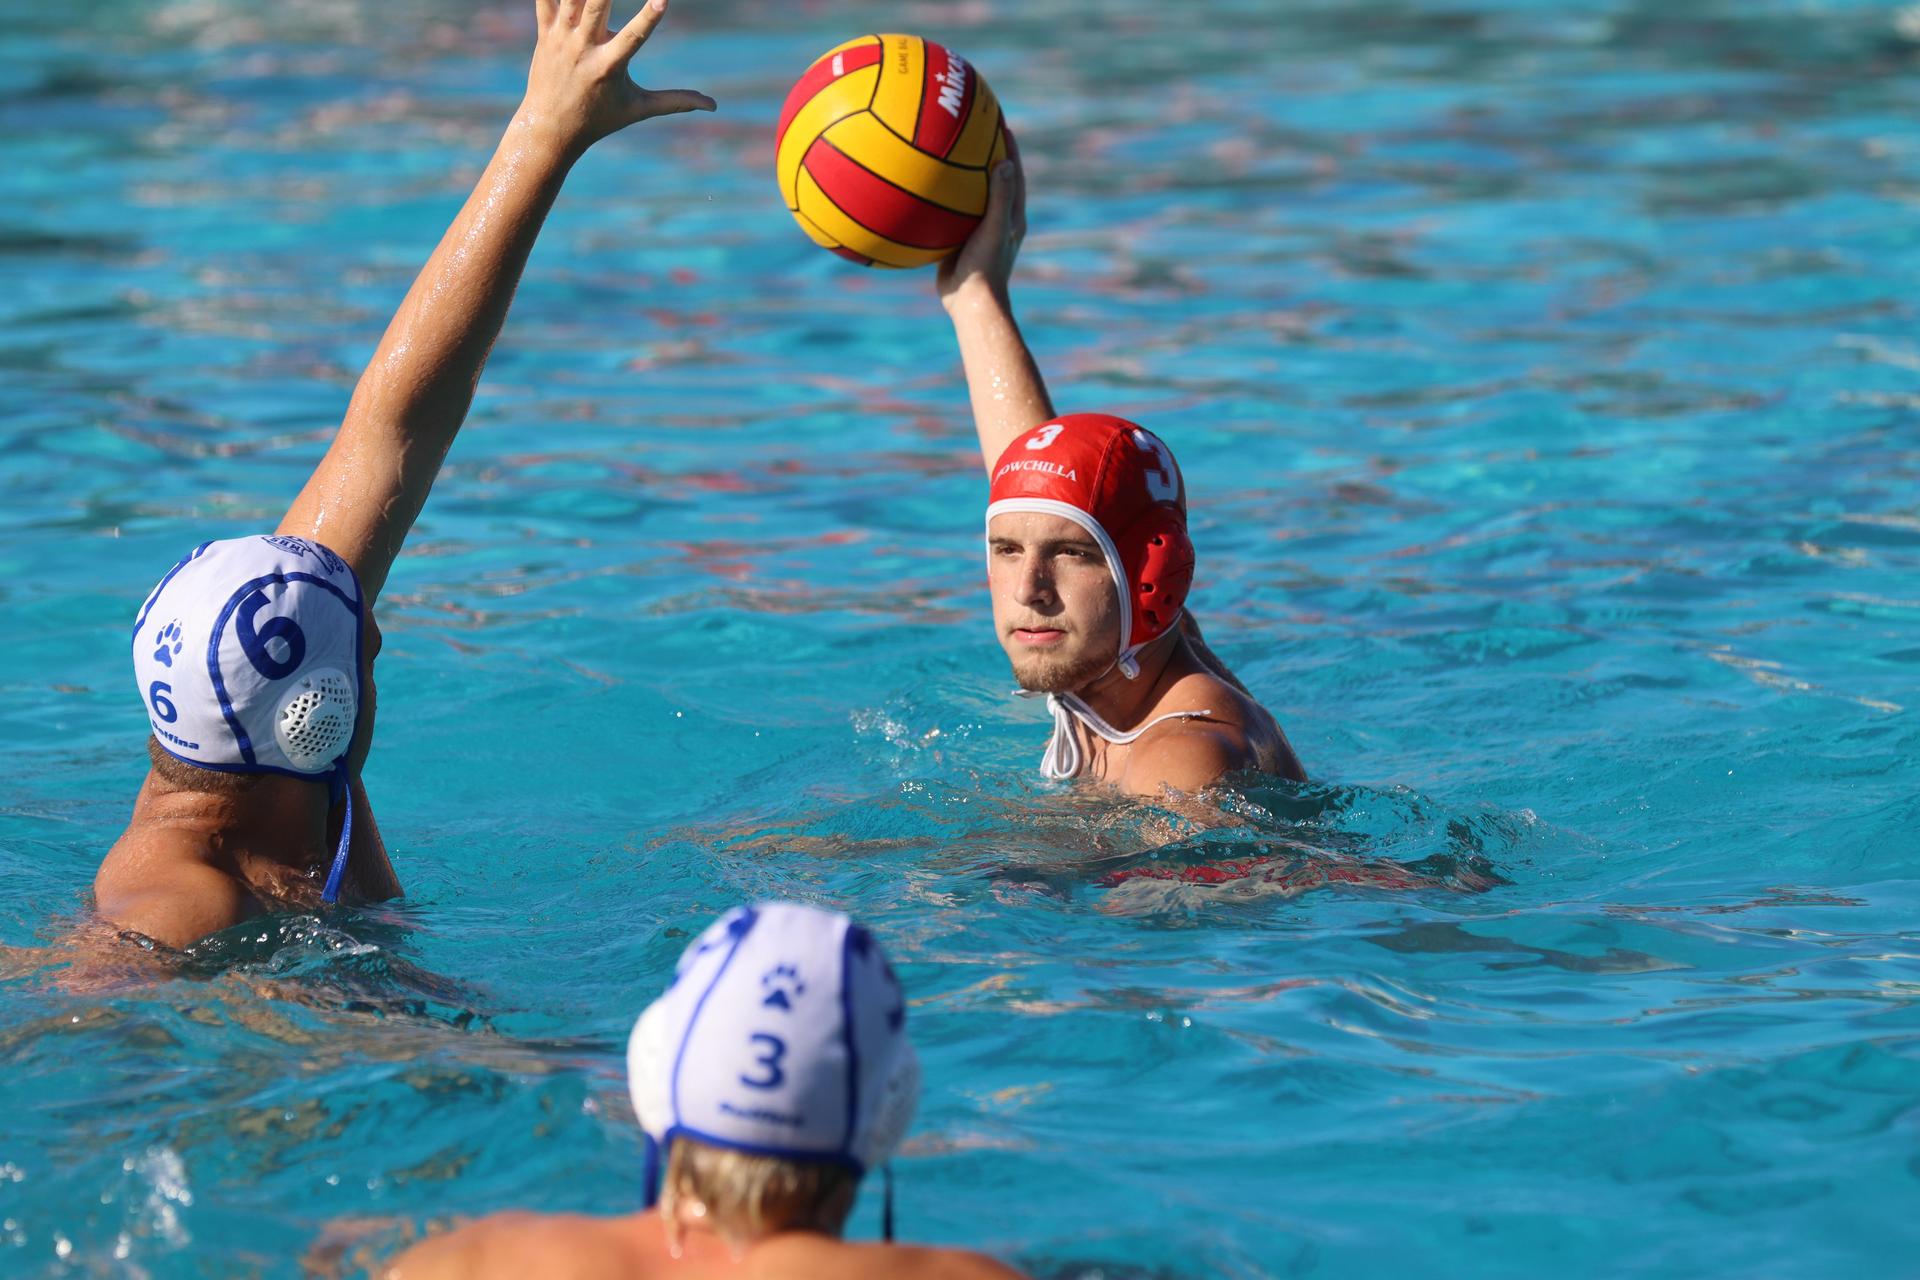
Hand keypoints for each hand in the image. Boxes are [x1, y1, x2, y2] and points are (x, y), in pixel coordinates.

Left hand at [518, 0, 714, 156]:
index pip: (634, 36)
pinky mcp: (545, 32)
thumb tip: (712, 105)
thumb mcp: (638, 109)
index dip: (649, 16)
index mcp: (609, 66)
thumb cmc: (600, 119)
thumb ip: (675, 101)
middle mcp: (584, 48)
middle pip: (595, 6)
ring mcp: (562, 38)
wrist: (550, 128)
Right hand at [938, 132, 1024, 311]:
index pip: (1013, 172)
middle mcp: (994, 220)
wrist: (970, 303)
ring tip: (938, 153)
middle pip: (990, 179)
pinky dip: (933, 203)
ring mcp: (973, 232)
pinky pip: (943, 216)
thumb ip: (999, 196)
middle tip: (966, 129)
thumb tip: (1004, 161)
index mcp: (1010, 215)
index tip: (999, 121)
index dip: (1008, 146)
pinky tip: (914, 190)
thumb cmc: (986, 267)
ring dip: (954, 178)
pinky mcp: (955, 243)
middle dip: (981, 154)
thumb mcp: (994, 228)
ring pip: (964, 198)